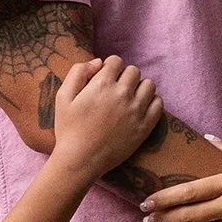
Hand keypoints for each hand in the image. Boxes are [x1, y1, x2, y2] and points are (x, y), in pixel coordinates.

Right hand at [47, 54, 162, 187]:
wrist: (80, 160)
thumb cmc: (68, 129)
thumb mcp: (63, 97)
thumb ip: (78, 72)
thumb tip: (98, 62)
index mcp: (102, 84)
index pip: (116, 61)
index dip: (110, 67)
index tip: (106, 78)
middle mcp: (122, 94)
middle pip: (134, 71)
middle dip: (124, 76)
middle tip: (116, 90)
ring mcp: (136, 110)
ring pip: (149, 84)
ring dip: (140, 87)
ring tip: (130, 98)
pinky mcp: (145, 126)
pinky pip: (158, 104)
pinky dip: (152, 102)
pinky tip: (140, 108)